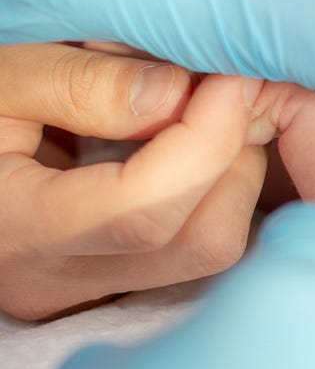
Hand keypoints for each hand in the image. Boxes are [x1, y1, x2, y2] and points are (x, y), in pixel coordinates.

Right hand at [0, 43, 264, 321]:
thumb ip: (81, 83)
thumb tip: (179, 94)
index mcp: (13, 228)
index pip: (142, 207)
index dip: (207, 137)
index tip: (236, 76)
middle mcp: (52, 280)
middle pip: (196, 241)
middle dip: (237, 155)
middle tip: (238, 84)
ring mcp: (82, 292)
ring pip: (208, 252)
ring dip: (236, 174)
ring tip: (216, 107)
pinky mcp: (106, 284)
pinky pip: (193, 249)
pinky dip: (218, 191)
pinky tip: (202, 140)